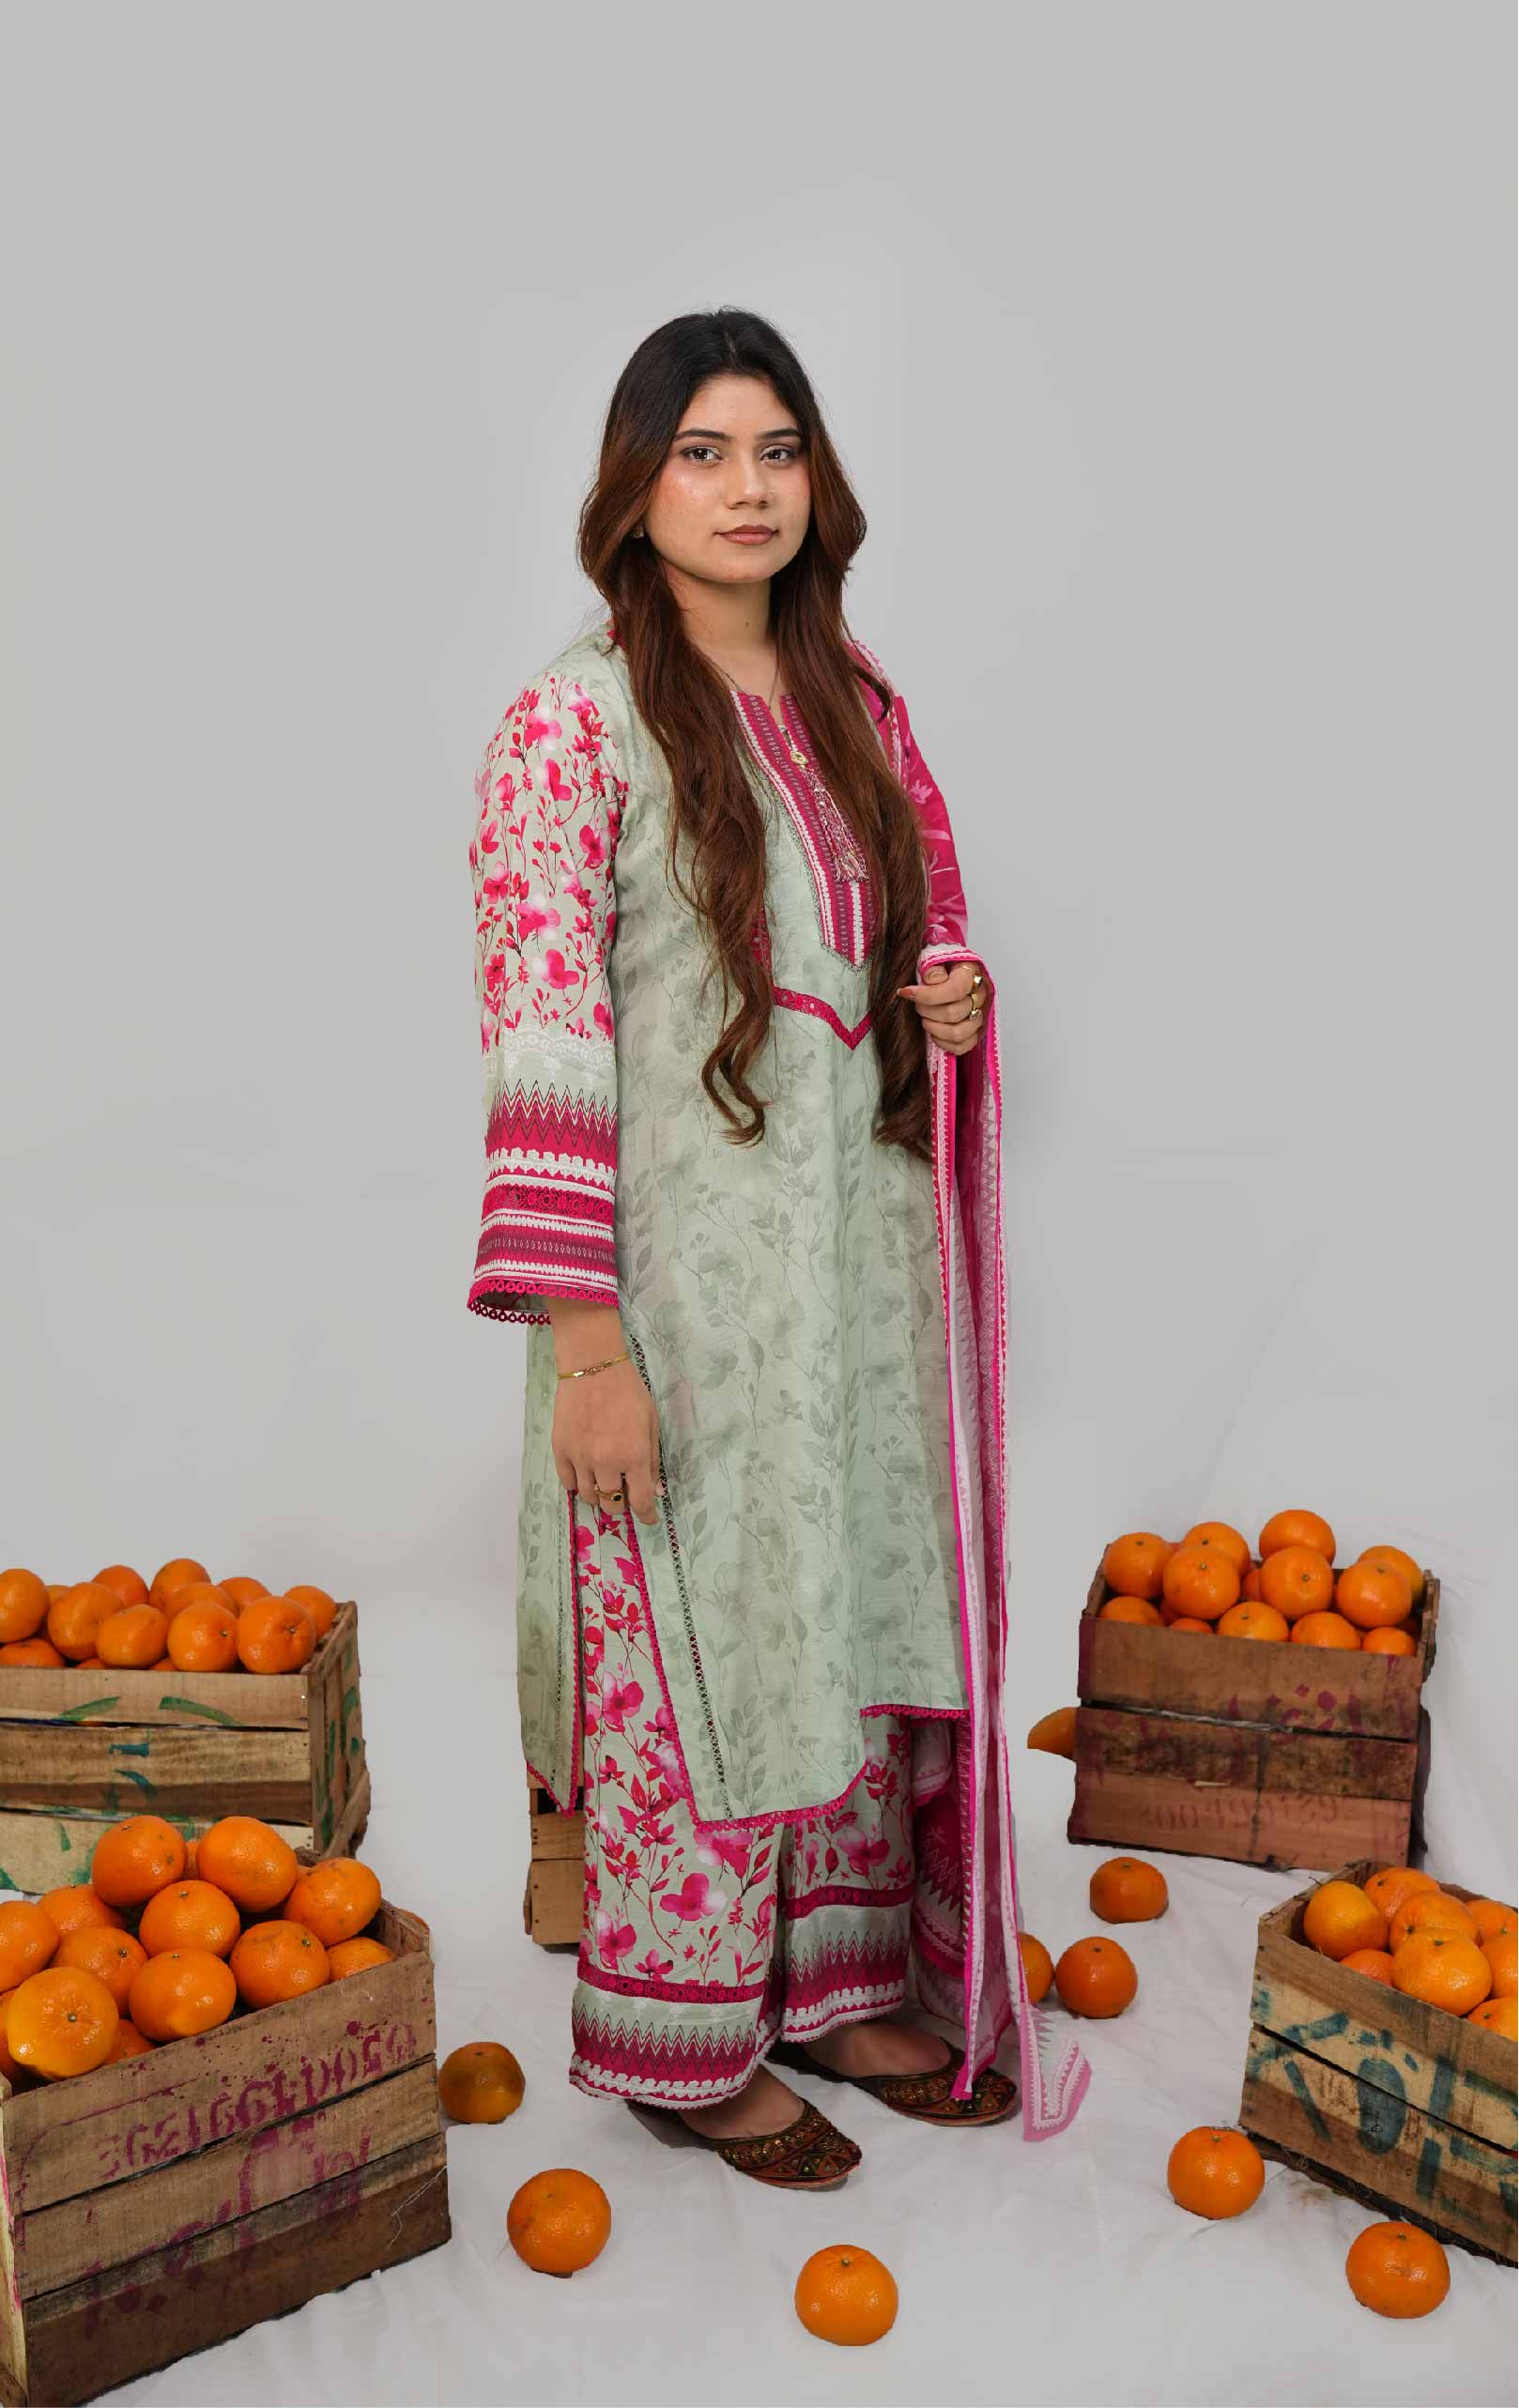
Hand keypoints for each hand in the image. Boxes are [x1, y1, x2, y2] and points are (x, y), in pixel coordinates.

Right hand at [552, 1354, 663, 1526]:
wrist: (592, 1367)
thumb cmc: (628, 1392)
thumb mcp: (651, 1423)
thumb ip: (653, 1460)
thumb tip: (655, 1491)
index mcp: (633, 1456)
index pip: (640, 1501)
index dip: (647, 1515)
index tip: (648, 1518)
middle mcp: (606, 1463)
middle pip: (613, 1505)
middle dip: (622, 1504)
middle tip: (624, 1492)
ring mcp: (580, 1458)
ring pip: (589, 1497)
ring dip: (600, 1496)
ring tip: (604, 1482)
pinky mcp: (561, 1450)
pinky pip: (568, 1483)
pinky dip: (578, 1485)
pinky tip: (585, 1474)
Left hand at [895, 958, 990, 1054]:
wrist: (948, 971)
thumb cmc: (940, 966)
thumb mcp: (933, 956)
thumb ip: (933, 966)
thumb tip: (933, 978)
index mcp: (971, 973)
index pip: (955, 990)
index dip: (927, 995)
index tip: (906, 992)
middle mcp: (980, 995)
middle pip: (953, 1013)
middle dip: (927, 1010)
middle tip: (917, 1004)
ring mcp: (980, 1015)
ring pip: (958, 1033)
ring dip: (934, 1028)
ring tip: (925, 1018)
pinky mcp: (976, 1032)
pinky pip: (962, 1046)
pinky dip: (943, 1042)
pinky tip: (934, 1031)